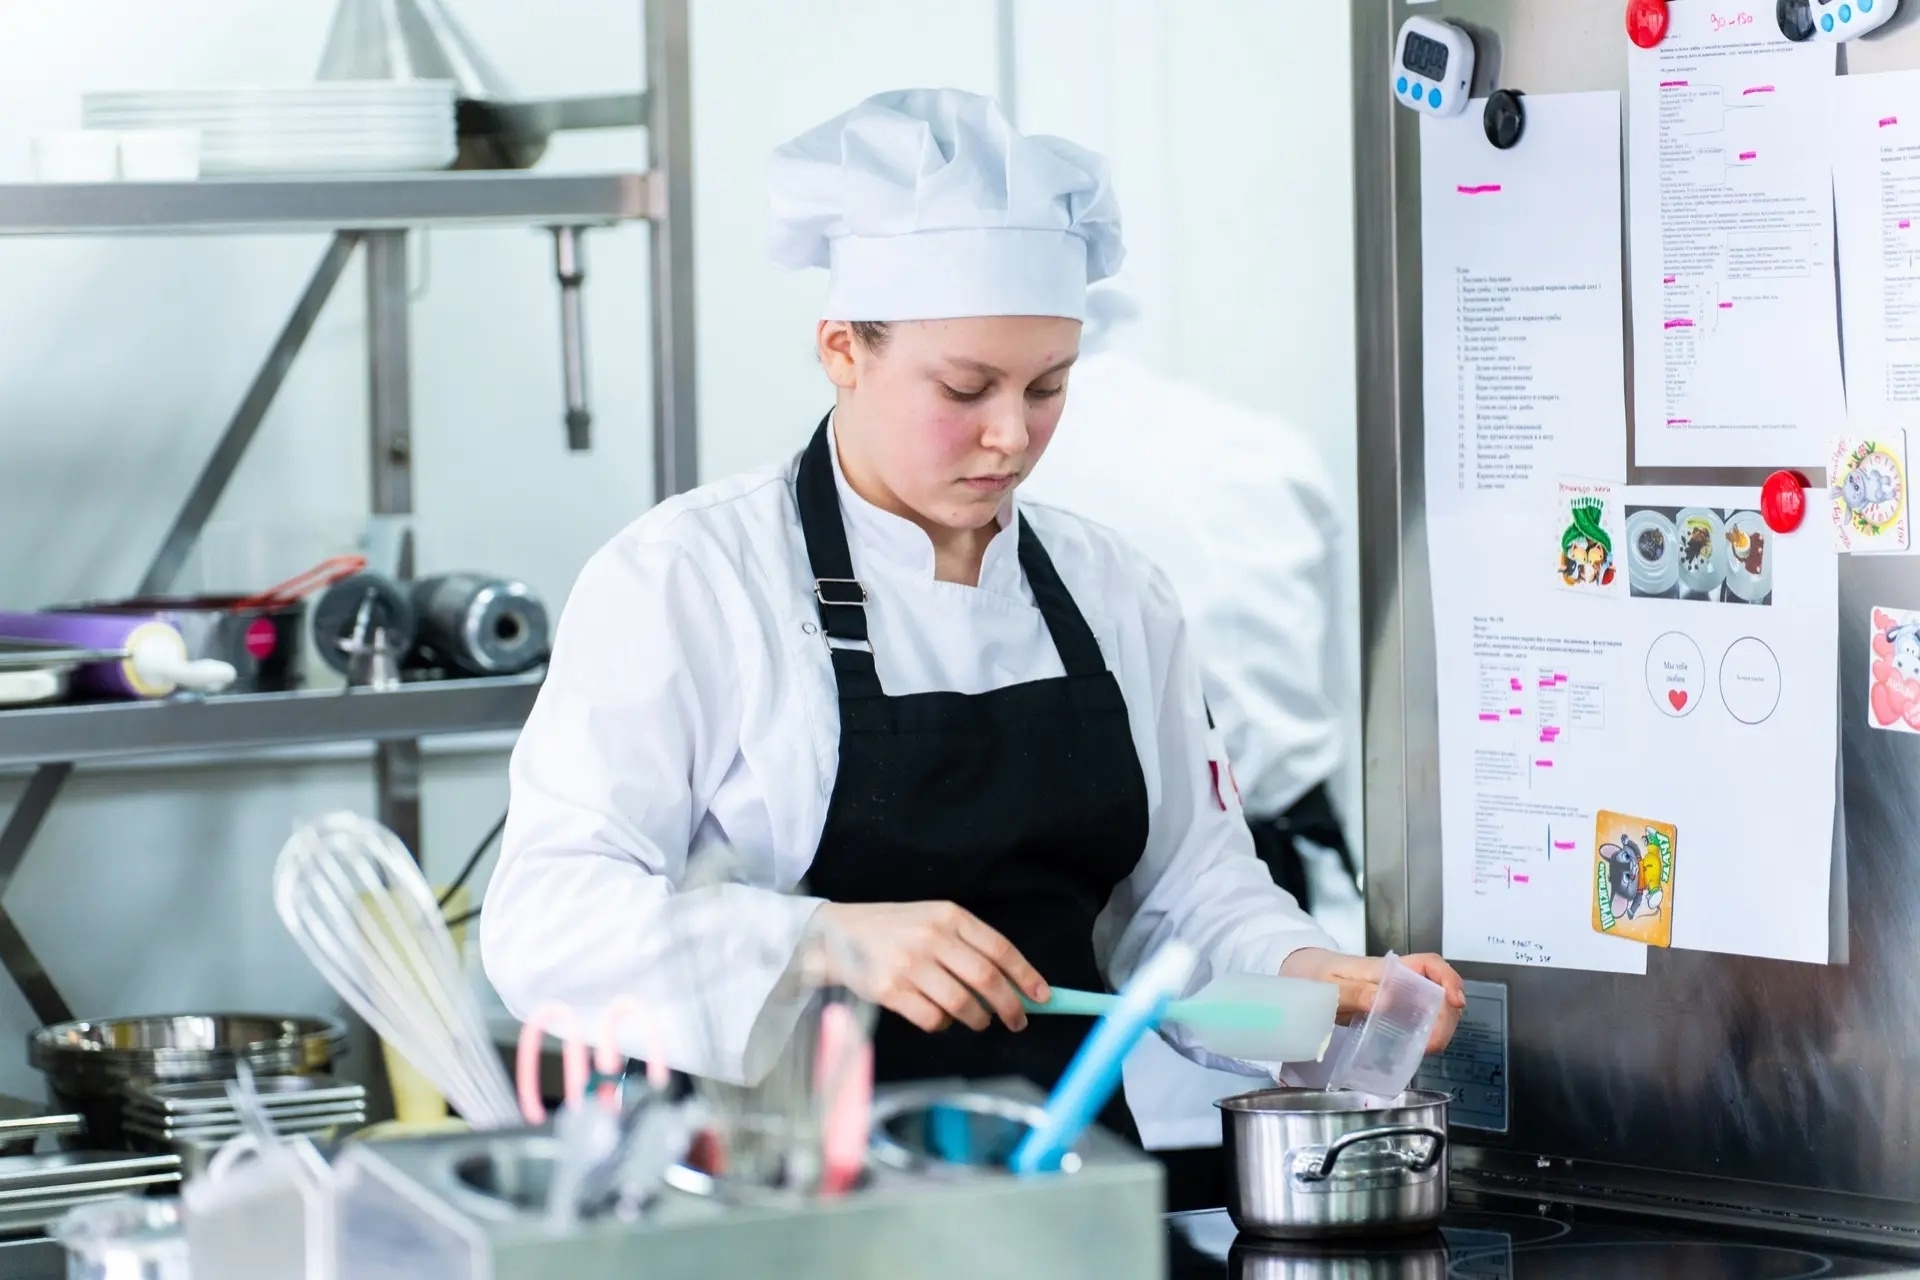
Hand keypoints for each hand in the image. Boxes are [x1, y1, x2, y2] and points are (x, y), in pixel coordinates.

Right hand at [814, 901, 1048, 1033]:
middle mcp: (932, 936)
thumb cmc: (894, 931)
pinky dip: (944, 1025)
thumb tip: (1013, 985)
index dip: (1026, 975)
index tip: (1043, 996)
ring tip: (978, 1021)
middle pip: (987, 979)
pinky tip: (941, 1018)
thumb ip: (969, 946)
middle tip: (1017, 1021)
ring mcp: (910, 964)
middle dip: (1010, 1006)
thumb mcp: (932, 921)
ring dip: (978, 1020)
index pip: (1000, 948)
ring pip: (963, 1004)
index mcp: (949, 915)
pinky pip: (933, 1019)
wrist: (836, 936)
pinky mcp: (890, 990)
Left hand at [1279, 949, 1466, 1053]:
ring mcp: (1394, 997)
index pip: (1427, 964)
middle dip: (1446, 1016)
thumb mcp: (1326, 985)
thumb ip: (1352, 992)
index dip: (1448, 979)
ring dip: (1438, 1027)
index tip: (1456, 1001)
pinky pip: (1415, 1019)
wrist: (1298, 975)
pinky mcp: (1388, 1011)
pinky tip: (1418, 1048)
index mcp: (1382, 970)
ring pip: (1432, 1007)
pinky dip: (1424, 1034)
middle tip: (1434, 1043)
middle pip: (1437, 991)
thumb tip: (1386, 1000)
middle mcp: (1395, 981)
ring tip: (1428, 1048)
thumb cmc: (1312, 974)